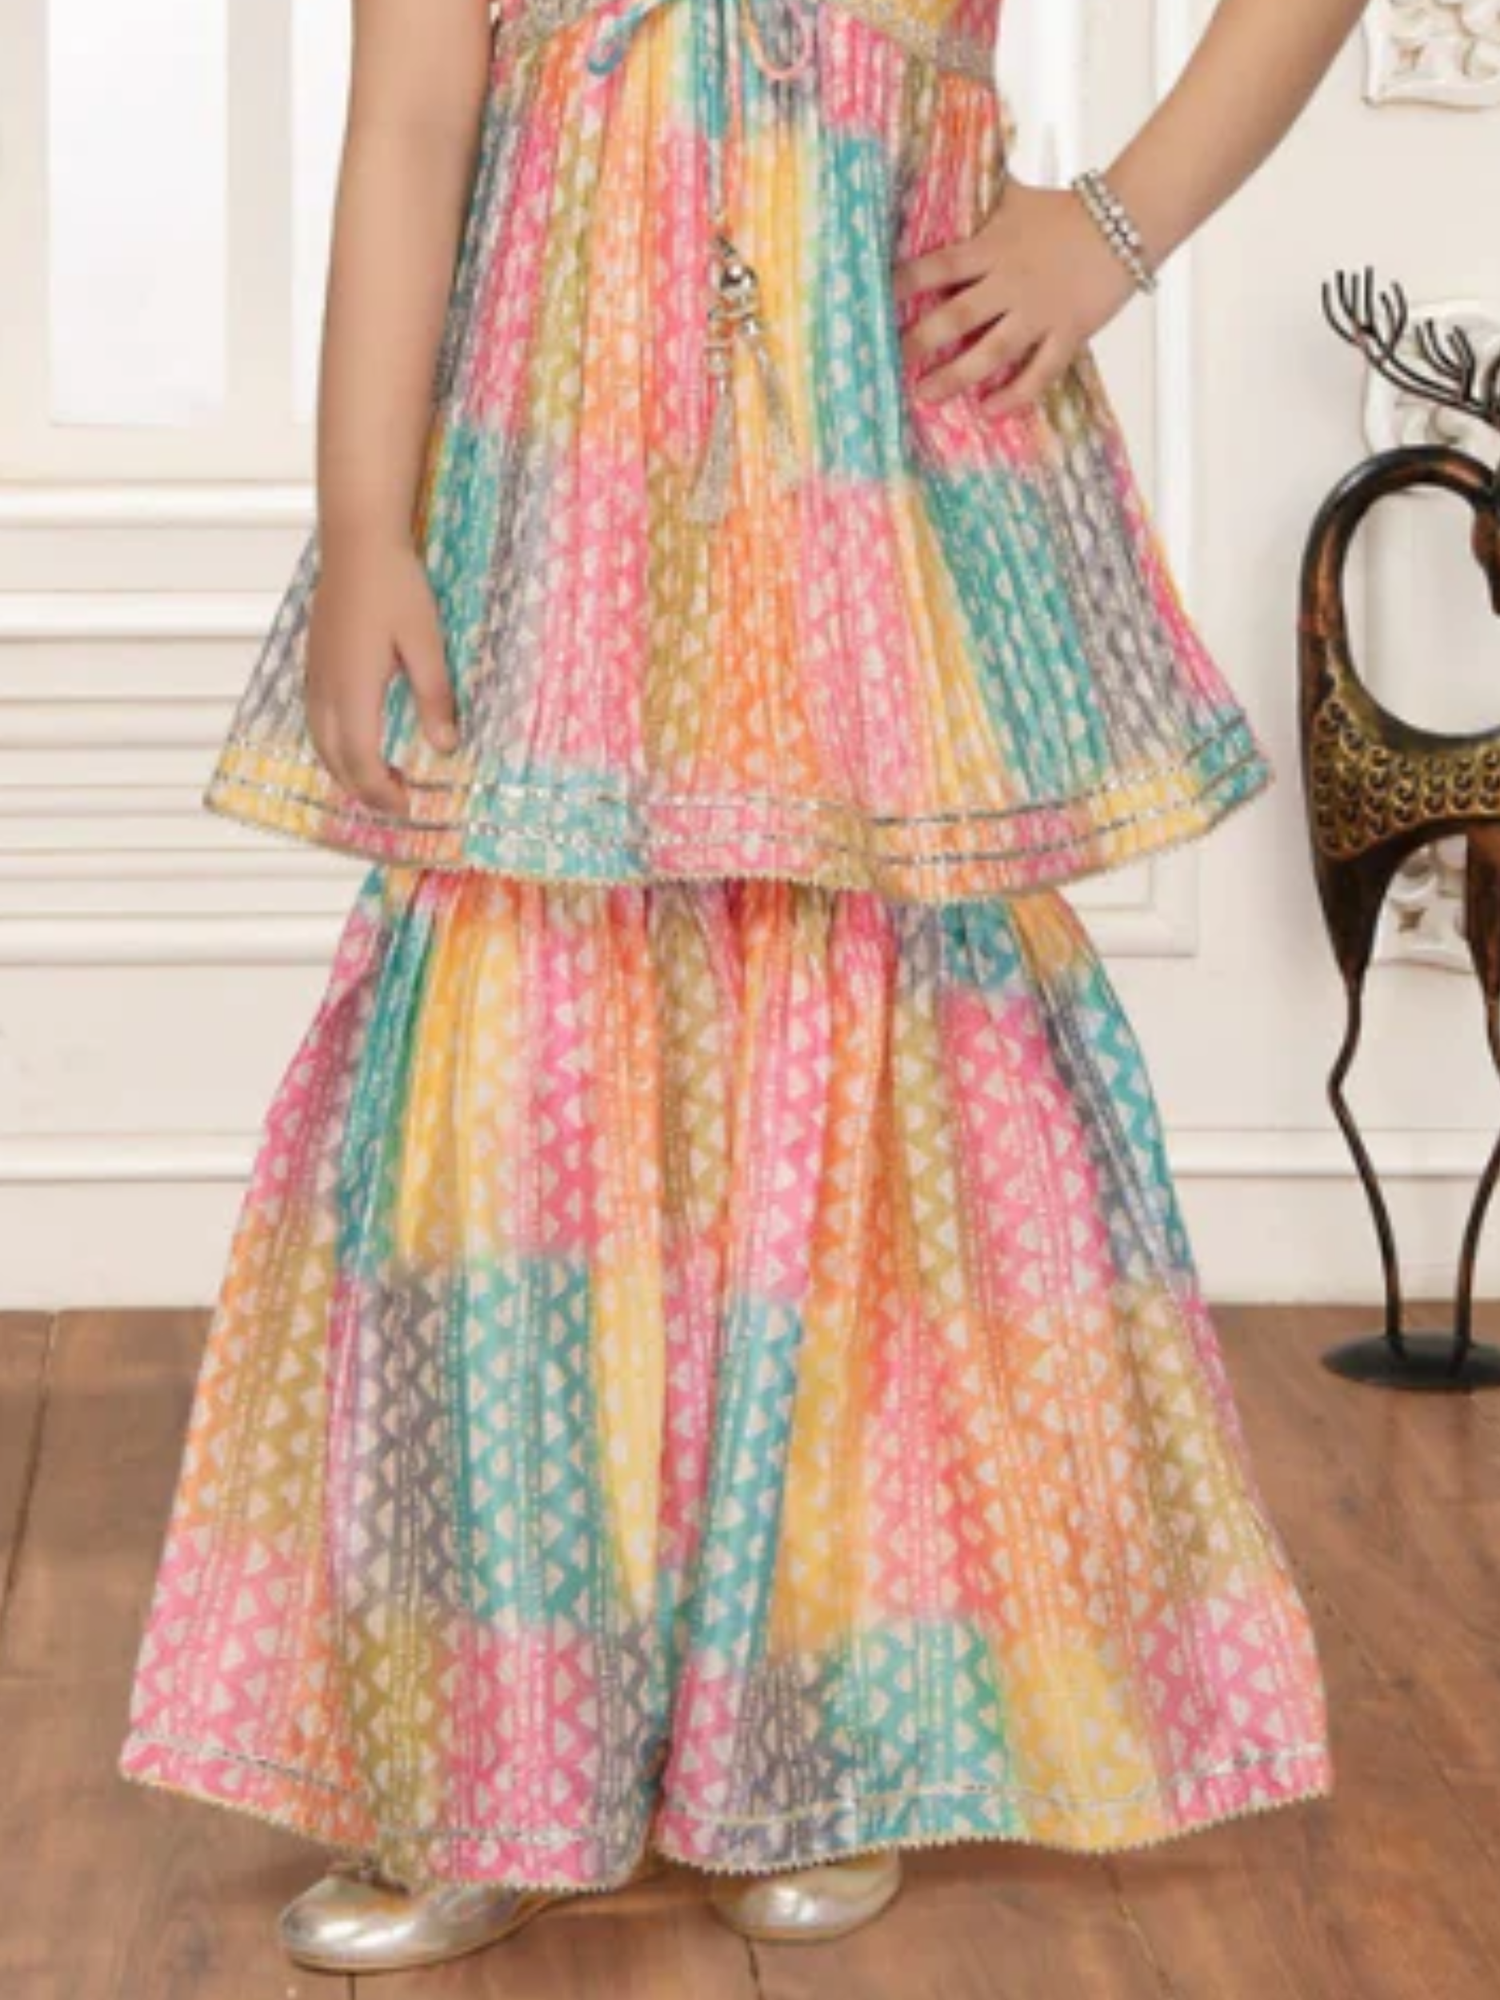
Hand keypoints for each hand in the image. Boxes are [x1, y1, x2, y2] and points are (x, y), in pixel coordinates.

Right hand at [304, 539, 456, 815]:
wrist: (356, 541)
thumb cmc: (395, 586)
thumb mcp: (427, 644)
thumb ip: (435, 698)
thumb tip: (445, 747)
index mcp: (354, 691)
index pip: (361, 763)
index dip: (382, 793)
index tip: (408, 807)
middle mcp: (325, 690)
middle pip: (335, 762)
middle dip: (365, 791)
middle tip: (399, 802)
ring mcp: (315, 676)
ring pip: (320, 744)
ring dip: (347, 771)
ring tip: (381, 779)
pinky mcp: (314, 664)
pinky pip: (315, 722)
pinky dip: (335, 747)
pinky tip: (358, 742)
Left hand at [892, 175, 1138, 416]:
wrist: (1126, 220)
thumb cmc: (1065, 211)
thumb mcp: (1015, 199)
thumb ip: (981, 202)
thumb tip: (944, 169)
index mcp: (993, 248)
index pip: (939, 266)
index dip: (905, 283)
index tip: (874, 301)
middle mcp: (1010, 283)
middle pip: (957, 316)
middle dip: (921, 341)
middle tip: (893, 360)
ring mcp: (1039, 312)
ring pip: (991, 352)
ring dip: (955, 376)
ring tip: (926, 394)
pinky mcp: (1067, 333)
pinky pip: (1038, 373)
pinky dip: (1014, 395)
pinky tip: (989, 410)